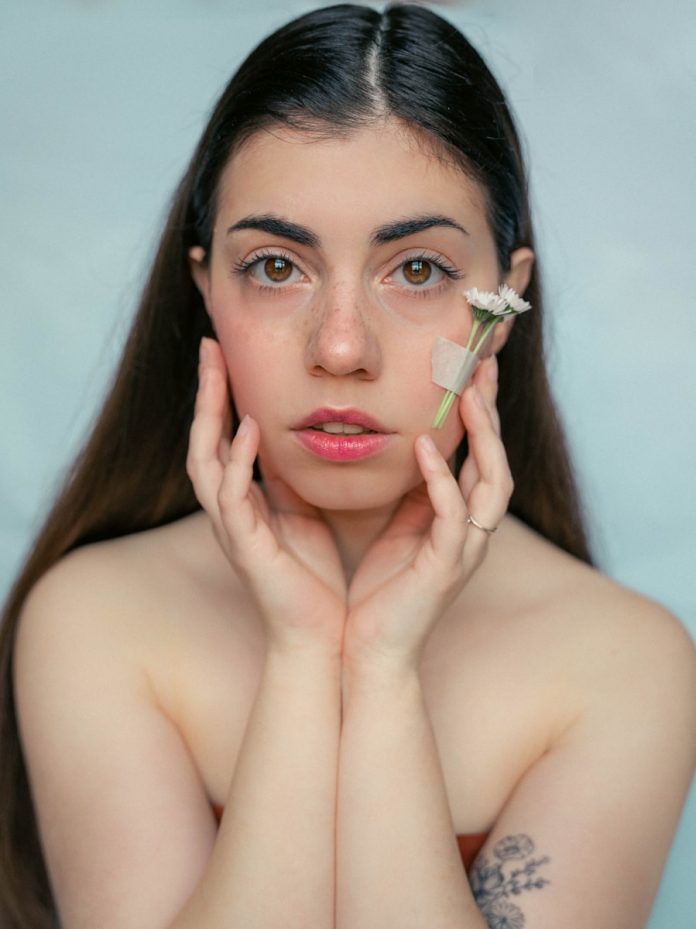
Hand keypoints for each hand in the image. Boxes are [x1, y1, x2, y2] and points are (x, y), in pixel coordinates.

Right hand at [187, 338, 346, 654]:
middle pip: (203, 439)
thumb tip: (293, 443)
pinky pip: (232, 497)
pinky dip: (237, 462)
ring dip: (209, 414)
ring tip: (216, 371)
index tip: (226, 351)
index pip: (223, 437)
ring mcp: (231, 529)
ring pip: (204, 461)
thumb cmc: (312, 578)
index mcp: (243, 502)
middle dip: (205, 392)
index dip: (220, 395)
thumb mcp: (303, 514)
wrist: (321, 634)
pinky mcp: (244, 548)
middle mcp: (228, 511)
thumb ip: (289, 480)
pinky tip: (247, 429)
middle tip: (210, 344)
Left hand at [343, 355, 511, 673]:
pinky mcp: (446, 568)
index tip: (473, 367)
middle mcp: (472, 532)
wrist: (368, 648)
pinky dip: (443, 479)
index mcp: (460, 520)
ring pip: (491, 483)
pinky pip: (453, 515)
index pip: (480, 456)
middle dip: (492, 413)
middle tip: (484, 365)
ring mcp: (464, 550)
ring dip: (483, 438)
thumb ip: (412, 491)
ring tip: (467, 395)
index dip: (481, 413)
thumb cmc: (382, 590)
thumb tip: (408, 445)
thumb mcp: (398, 527)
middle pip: (497, 460)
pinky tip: (426, 447)